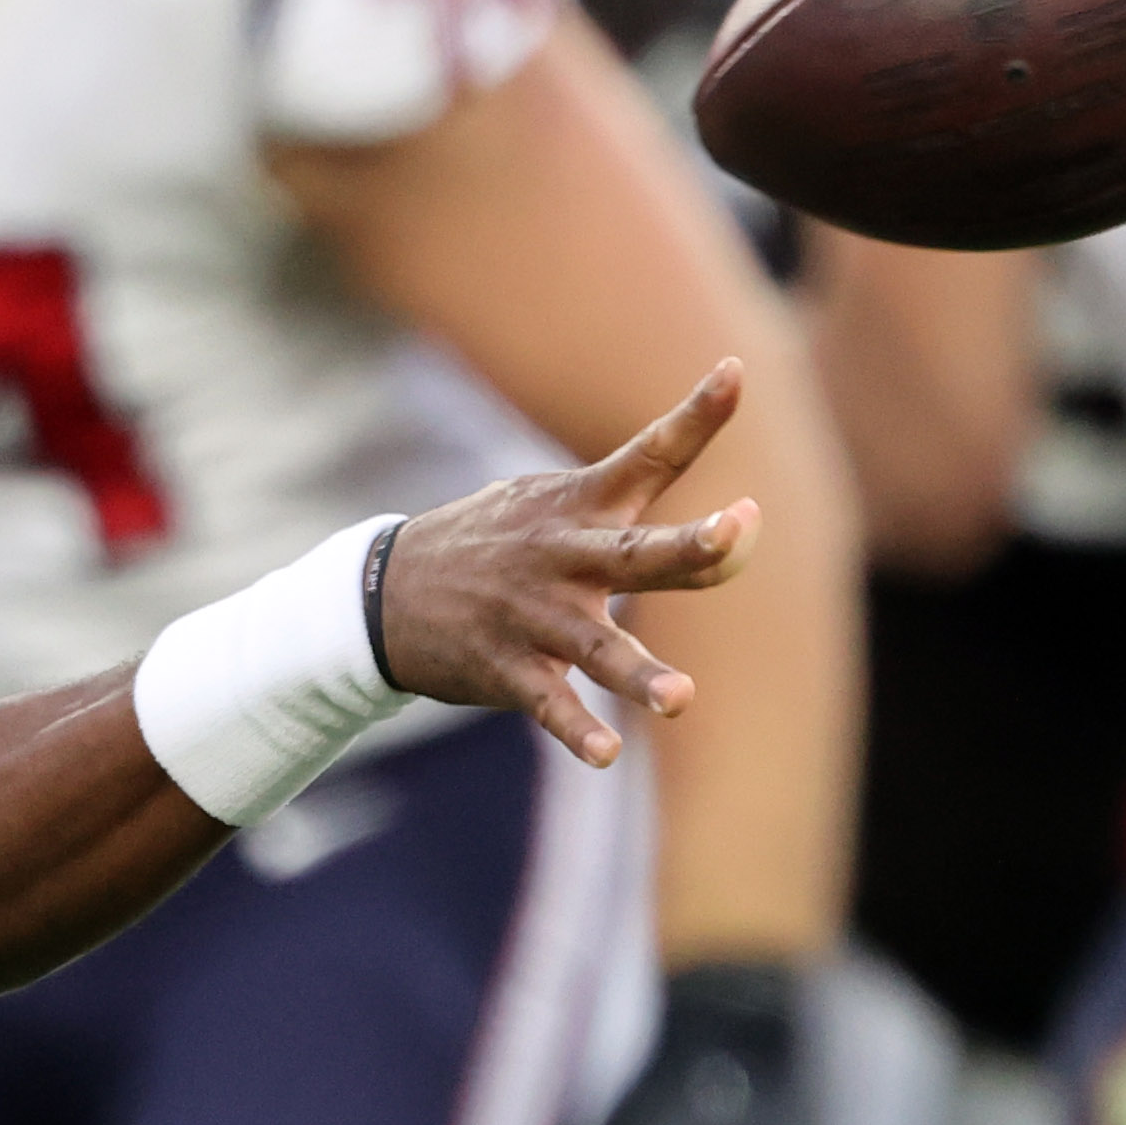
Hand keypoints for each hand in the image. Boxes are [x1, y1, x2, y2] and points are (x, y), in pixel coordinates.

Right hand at [379, 360, 760, 767]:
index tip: (736, 371)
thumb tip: (734, 539)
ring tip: (680, 699)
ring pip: (597, 647)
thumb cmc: (495, 544)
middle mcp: (564, 557)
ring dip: (640, 675)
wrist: (386, 592)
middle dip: (691, 543)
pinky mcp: (508, 669)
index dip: (697, 415)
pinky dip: (577, 730)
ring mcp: (534, 616)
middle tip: (739, 527)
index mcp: (580, 507)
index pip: (649, 454)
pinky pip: (550, 705)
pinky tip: (606, 753)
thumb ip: (633, 516)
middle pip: (638, 552)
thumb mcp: (548, 506)